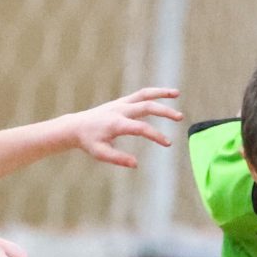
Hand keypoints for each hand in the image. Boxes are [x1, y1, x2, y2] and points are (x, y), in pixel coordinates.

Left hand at [64, 87, 182, 167]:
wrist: (76, 126)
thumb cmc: (89, 141)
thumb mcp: (100, 153)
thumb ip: (118, 159)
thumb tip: (136, 163)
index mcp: (116, 123)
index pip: (141, 127)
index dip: (156, 135)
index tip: (168, 143)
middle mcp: (120, 110)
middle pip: (146, 106)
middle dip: (164, 111)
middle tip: (180, 117)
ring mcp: (121, 103)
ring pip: (144, 94)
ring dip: (161, 93)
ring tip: (177, 93)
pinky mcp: (122, 101)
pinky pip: (140, 94)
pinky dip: (153, 93)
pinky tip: (165, 95)